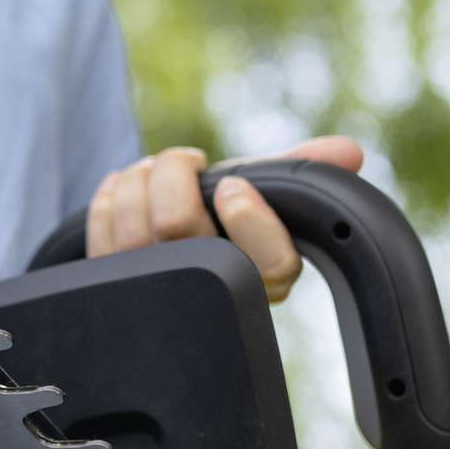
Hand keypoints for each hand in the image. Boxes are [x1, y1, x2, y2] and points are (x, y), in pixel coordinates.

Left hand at [85, 135, 364, 302]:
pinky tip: (124, 186)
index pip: (270, 263)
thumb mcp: (263, 195)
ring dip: (137, 179)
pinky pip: (101, 233)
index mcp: (263, 278)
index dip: (250, 217)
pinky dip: (109, 195)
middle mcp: (213, 296)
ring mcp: (158, 295)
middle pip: (179, 227)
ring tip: (152, 170)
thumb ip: (299, 170)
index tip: (234, 187)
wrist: (173, 257)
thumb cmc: (225, 222)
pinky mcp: (113, 288)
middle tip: (183, 161)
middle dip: (172, 172)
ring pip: (133, 228)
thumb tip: (348, 152)